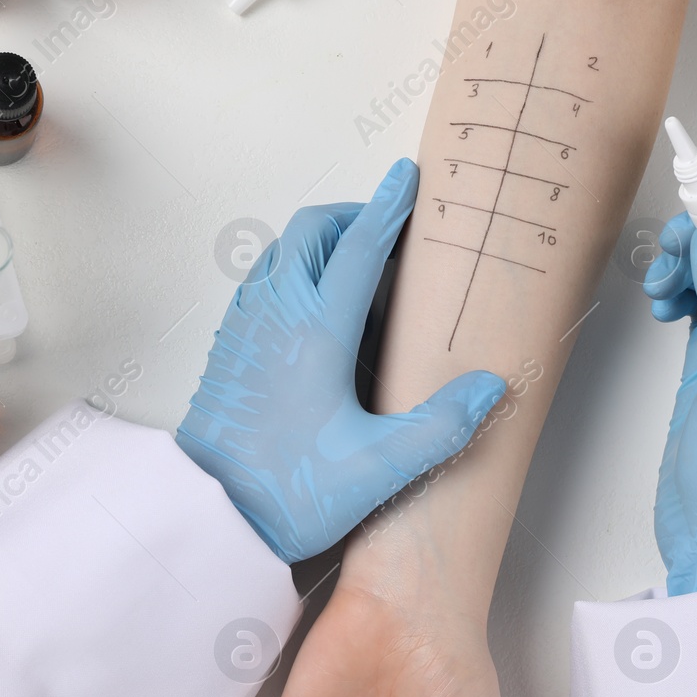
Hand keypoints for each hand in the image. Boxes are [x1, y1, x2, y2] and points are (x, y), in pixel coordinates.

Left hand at [177, 159, 507, 563]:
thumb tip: (489, 388)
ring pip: (281, 253)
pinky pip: (262, 283)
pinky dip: (293, 272)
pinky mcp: (228, 349)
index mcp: (316, 330)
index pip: (360, 248)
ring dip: (320, 243)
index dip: (389, 208)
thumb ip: (439, 426)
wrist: (208, 518)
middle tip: (389, 233)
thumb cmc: (288, 493)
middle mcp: (276, 316)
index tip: (409, 178)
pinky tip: (315, 312)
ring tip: (358, 270)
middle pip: (312, 232)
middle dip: (352, 217)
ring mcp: (245, 329)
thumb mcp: (379, 467)